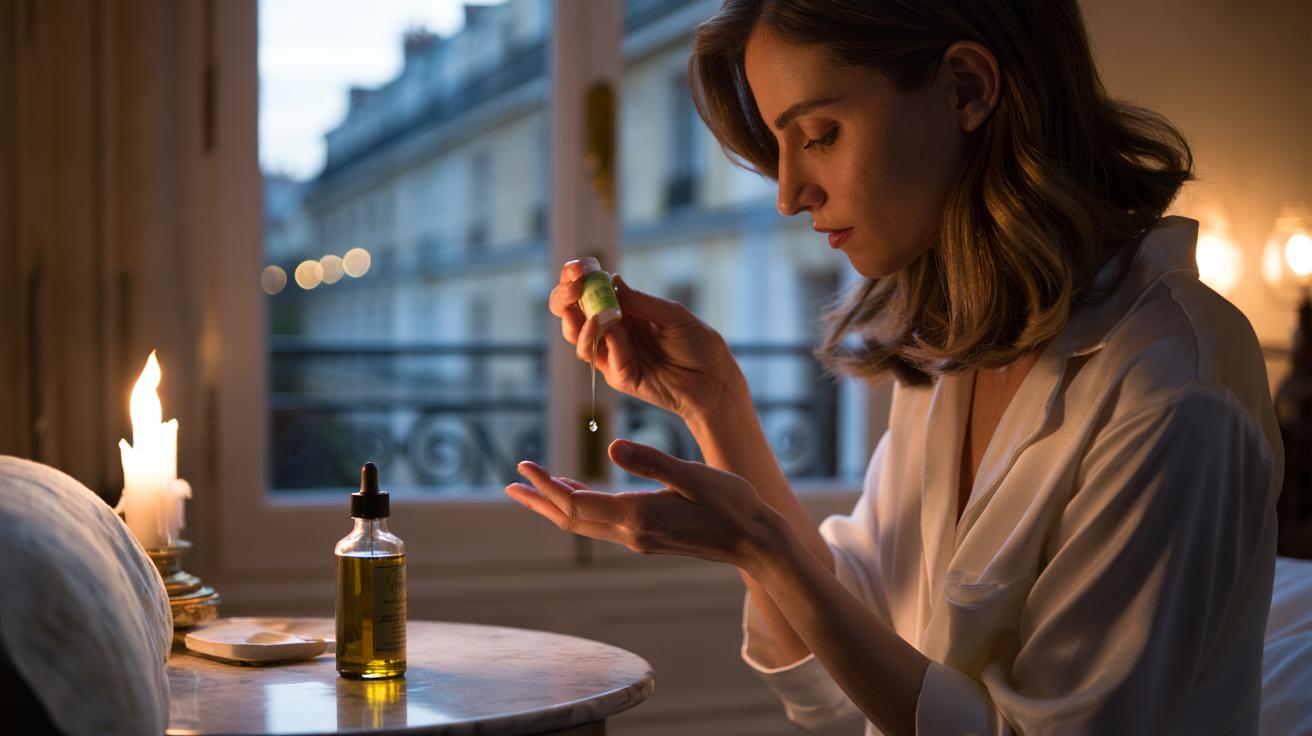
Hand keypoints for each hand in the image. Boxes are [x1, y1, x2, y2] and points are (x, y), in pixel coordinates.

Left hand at [505, 438, 785, 570]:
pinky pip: (602, 524)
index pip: (576, 504)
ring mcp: (639, 538)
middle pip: (570, 520)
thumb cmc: (730, 504)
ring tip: (533, 490)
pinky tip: (578, 493)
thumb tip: (612, 449)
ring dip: (556, 506)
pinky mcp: (648, 537)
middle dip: (539, 501)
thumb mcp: (692, 475)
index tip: (524, 466)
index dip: (546, 487)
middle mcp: (631, 533)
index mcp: (637, 516)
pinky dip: (582, 508)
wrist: (754, 541)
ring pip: (584, 524)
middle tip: (511, 484)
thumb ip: (652, 462)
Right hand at [548, 263, 742, 419]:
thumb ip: (641, 301)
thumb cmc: (698, 344)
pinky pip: (604, 358)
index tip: (576, 268)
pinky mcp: (620, 377)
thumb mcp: (672, 314)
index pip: (589, 292)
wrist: (715, 380)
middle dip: (565, 299)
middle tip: (573, 289)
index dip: (576, 279)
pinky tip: (615, 329)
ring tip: (598, 312)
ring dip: (581, 323)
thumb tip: (612, 279)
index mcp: (624, 310)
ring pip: (578, 338)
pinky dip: (606, 341)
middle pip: (572, 314)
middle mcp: (613, 331)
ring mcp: (614, 355)